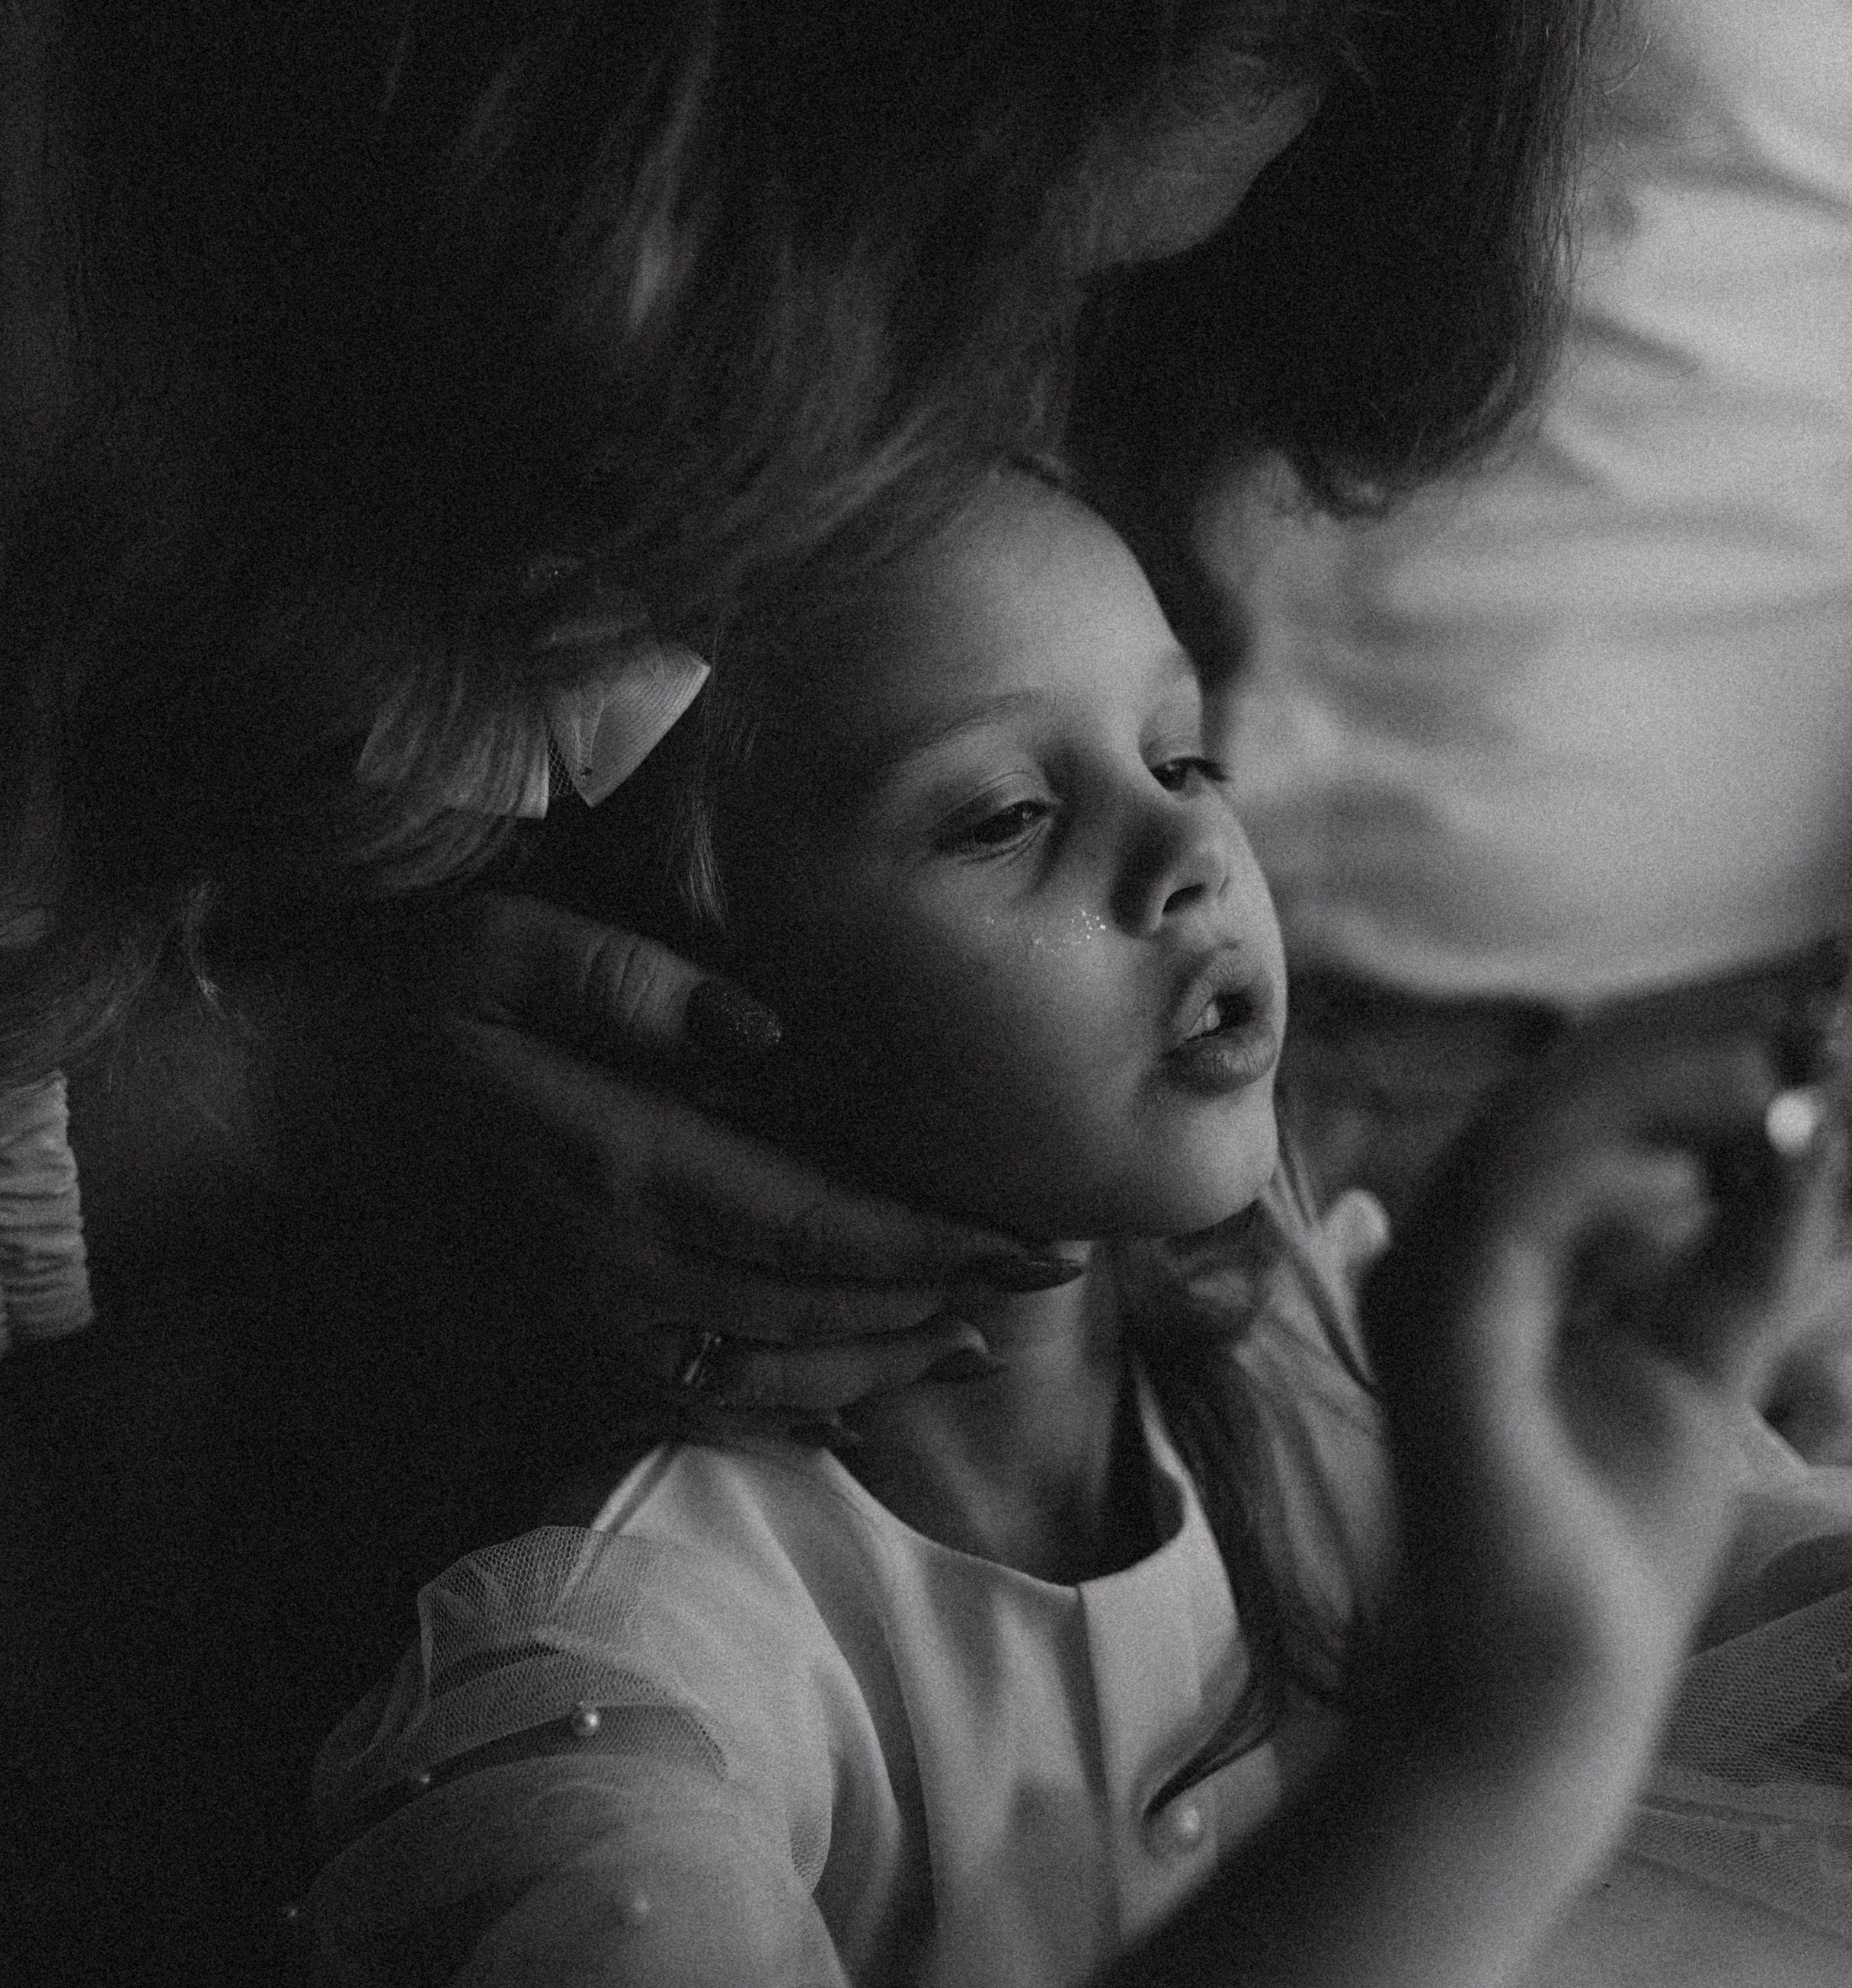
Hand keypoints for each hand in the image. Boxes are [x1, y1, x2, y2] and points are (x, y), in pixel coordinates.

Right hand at [432, 894, 1078, 1439]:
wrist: (295, 1103)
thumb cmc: (416, 1004)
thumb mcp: (510, 946)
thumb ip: (633, 983)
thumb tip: (762, 1031)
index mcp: (624, 1163)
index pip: (818, 1221)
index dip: (936, 1241)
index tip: (1033, 1241)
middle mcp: (616, 1269)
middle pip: (817, 1307)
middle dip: (941, 1297)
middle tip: (1044, 1278)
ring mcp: (587, 1326)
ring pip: (772, 1375)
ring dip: (883, 1362)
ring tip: (977, 1339)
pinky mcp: (562, 1350)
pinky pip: (697, 1409)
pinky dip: (787, 1416)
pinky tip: (849, 1408)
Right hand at [1361, 999, 1839, 1773]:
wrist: (1550, 1691)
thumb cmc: (1604, 1545)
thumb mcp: (1701, 1362)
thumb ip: (1744, 1251)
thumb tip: (1808, 1135)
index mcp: (1484, 1254)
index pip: (1567, 1116)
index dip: (1675, 1067)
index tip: (1793, 1050)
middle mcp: (1435, 1252)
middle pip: (1546, 1100)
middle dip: (1674, 1058)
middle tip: (1794, 1044)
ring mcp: (1425, 1286)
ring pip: (1530, 1129)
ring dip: (1654, 1093)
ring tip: (1766, 1087)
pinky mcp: (1442, 1330)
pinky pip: (1517, 1204)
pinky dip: (1611, 1167)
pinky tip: (1697, 1175)